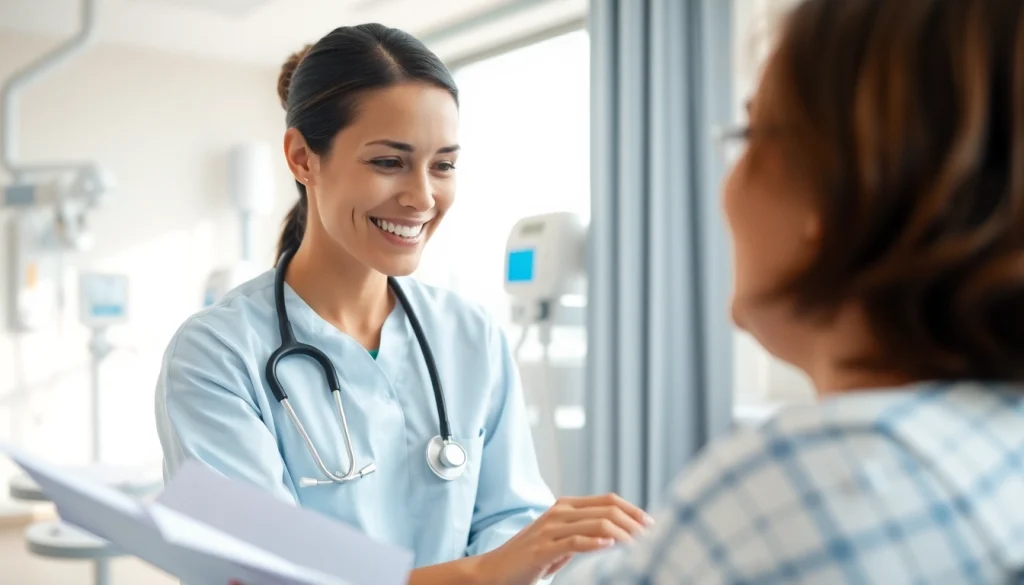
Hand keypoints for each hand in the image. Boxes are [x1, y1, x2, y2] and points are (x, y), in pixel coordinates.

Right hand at [473, 493, 653, 584]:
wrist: (495, 571)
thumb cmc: (531, 558)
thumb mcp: (561, 540)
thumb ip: (584, 532)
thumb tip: (619, 535)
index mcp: (566, 506)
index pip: (608, 500)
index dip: (633, 509)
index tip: (651, 524)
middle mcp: (559, 512)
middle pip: (606, 510)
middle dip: (633, 523)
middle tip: (651, 538)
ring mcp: (550, 529)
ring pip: (595, 524)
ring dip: (622, 534)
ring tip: (638, 546)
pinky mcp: (542, 548)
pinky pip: (574, 541)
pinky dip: (595, 543)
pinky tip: (611, 548)